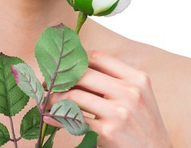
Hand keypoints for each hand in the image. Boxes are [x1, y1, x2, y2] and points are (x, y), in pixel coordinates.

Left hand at [45, 50, 172, 147]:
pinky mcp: (109, 132)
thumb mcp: (139, 96)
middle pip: (83, 73)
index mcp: (137, 78)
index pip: (99, 57)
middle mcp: (129, 91)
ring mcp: (119, 112)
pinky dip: (58, 117)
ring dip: (54, 97)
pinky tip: (50, 115)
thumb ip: (116, 80)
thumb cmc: (144, 126)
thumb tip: (80, 68)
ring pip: (74, 95)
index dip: (77, 59)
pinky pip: (74, 119)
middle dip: (61, 77)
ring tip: (46, 99)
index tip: (63, 65)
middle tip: (47, 82)